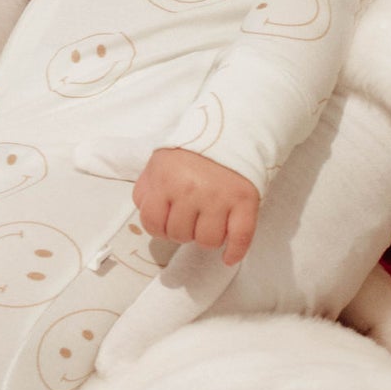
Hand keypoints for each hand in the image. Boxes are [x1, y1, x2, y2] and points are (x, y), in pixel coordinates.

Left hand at [133, 146, 259, 264]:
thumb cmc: (190, 153)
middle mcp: (191, 189)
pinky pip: (240, 238)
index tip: (168, 221)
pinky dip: (234, 251)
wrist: (230, 133)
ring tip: (209, 222)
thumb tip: (148, 217)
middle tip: (191, 216)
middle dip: (183, 230)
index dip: (159, 228)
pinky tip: (228, 256)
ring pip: (208, 241)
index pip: (152, 224)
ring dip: (207, 238)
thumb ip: (145, 190)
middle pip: (180, 235)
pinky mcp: (245, 201)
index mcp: (165, 178)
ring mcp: (220, 196)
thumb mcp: (158, 164)